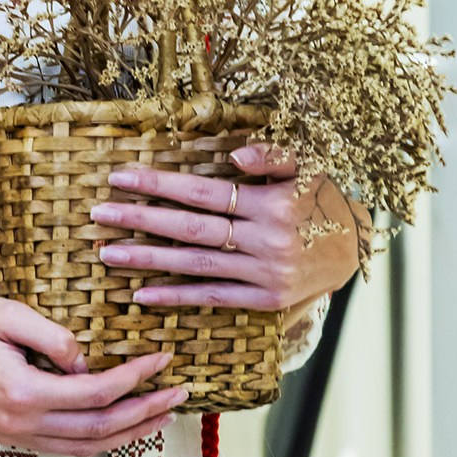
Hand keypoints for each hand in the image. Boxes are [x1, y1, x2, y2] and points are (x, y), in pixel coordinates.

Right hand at [0, 292, 185, 456]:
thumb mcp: (6, 313)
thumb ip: (52, 337)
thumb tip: (89, 361)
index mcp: (23, 392)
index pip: (96, 392)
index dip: (135, 378)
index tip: (163, 359)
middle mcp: (21, 424)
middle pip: (99, 428)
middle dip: (145, 412)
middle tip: (179, 394)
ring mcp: (14, 435)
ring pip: (85, 446)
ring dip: (128, 434)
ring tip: (161, 417)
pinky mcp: (10, 434)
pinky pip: (65, 446)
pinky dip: (98, 439)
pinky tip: (118, 427)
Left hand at [90, 144, 364, 312]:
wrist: (358, 246)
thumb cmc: (323, 197)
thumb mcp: (307, 166)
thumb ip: (272, 156)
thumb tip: (236, 157)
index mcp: (271, 205)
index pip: (202, 193)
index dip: (158, 185)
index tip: (120, 178)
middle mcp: (265, 242)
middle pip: (190, 229)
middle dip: (140, 221)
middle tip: (99, 214)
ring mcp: (263, 274)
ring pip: (195, 265)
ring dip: (148, 260)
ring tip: (107, 253)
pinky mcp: (265, 300)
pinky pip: (213, 297)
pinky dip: (176, 297)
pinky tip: (142, 294)